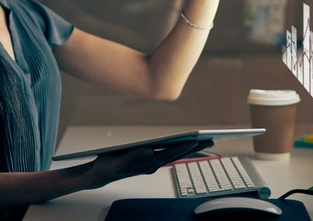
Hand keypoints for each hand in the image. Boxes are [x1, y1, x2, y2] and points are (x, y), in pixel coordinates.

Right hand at [86, 139, 213, 186]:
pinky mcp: (148, 160)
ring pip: (174, 153)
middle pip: (177, 153)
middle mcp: (153, 163)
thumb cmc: (109, 165)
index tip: (198, 139)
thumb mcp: (119, 160)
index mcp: (148, 162)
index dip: (185, 145)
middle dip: (194, 146)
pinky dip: (178, 148)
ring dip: (189, 148)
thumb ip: (133, 156)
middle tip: (211, 140)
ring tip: (203, 141)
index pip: (171, 152)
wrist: (102, 173)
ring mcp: (151, 162)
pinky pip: (167, 154)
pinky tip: (183, 144)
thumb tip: (149, 151)